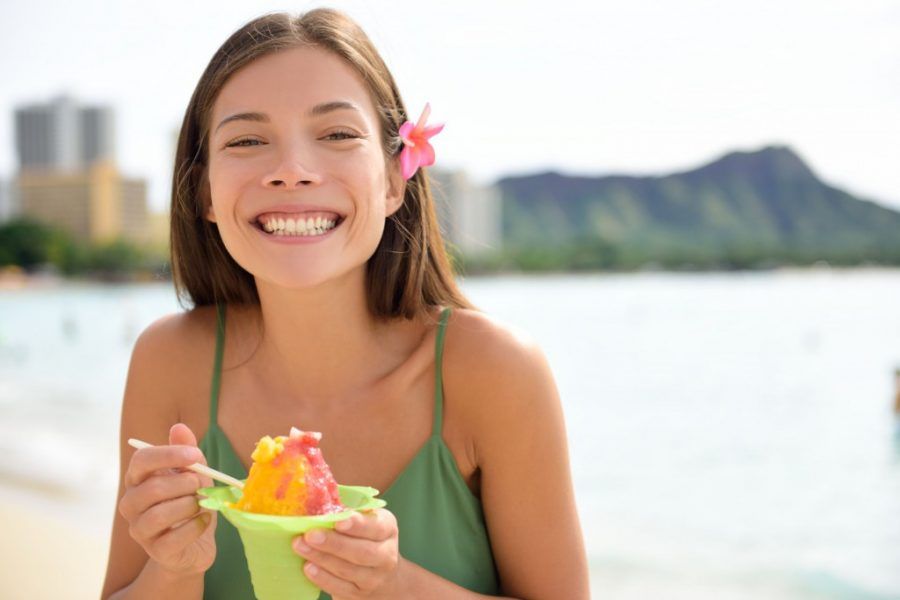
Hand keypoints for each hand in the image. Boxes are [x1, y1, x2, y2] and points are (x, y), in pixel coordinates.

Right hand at [118, 423, 216, 576]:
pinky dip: (196, 526)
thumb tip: (179, 427)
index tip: (195, 455)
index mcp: (138, 480)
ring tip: (201, 503)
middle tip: (200, 485)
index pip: (141, 460)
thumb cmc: (190, 502)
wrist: (195, 544)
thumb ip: (187, 452)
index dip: (169, 455)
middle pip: (152, 489)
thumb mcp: (194, 474)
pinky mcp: (156, 551)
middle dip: (184, 484)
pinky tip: (204, 521)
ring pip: (159, 515)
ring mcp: (140, 530)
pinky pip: (175, 537)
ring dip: (189, 505)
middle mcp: (131, 504)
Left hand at [292, 508, 403, 598]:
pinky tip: (308, 567)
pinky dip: (322, 578)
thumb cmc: (367, 539)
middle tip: (310, 534)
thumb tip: (318, 495)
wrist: (386, 579)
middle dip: (334, 543)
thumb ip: (349, 510)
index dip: (358, 525)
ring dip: (321, 558)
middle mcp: (385, 555)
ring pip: (348, 570)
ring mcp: (373, 578)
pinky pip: (339, 587)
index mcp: (387, 530)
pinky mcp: (358, 595)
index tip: (338, 520)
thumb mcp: (367, 520)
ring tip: (300, 546)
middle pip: (361, 552)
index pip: (376, 527)